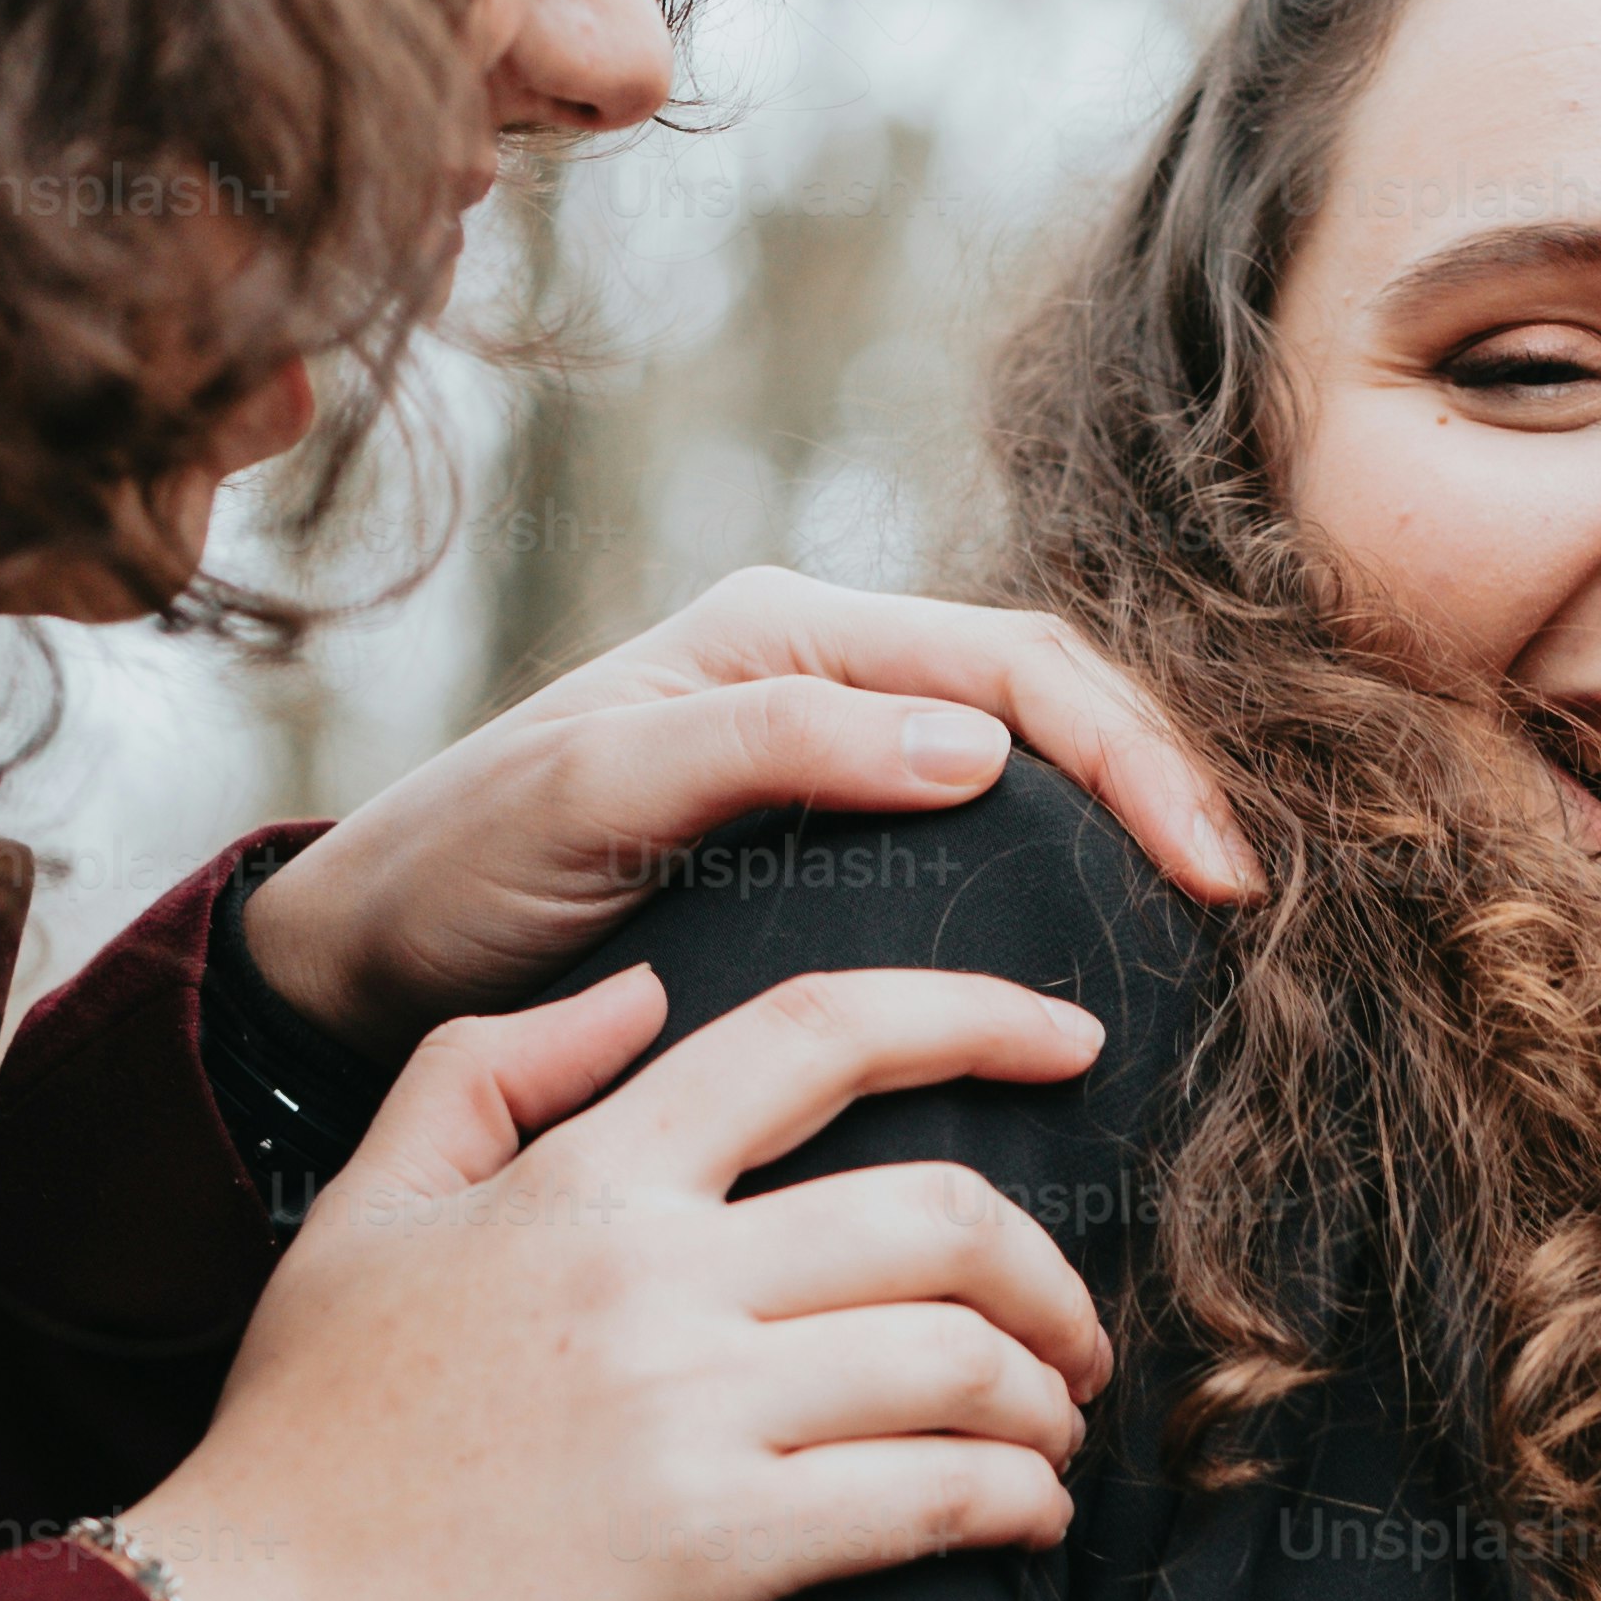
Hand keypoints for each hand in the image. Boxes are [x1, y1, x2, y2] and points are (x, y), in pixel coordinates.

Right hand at [100, 959, 1116, 1600]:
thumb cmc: (305, 1428)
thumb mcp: (367, 1206)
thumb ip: (490, 1069)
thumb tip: (644, 993)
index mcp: (586, 1174)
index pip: (820, 1039)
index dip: (976, 1015)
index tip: (1071, 1039)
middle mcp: (653, 1273)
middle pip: (940, 1214)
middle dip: (1048, 1272)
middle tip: (1071, 1329)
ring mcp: (689, 1410)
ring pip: (960, 1359)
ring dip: (1043, 1397)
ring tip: (1047, 1431)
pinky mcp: (715, 1548)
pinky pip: (931, 1498)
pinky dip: (1013, 1502)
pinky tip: (1024, 1517)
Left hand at [237, 568, 1259, 1071]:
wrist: (363, 964)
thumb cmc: (461, 874)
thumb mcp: (597, 794)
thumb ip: (771, 748)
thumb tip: (978, 748)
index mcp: (779, 635)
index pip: (1011, 662)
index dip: (1128, 754)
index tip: (1205, 871)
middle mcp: (816, 676)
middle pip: (1043, 695)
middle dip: (1158, 778)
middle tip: (1236, 902)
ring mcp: (821, 758)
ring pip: (1023, 762)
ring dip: (1120, 820)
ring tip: (1200, 921)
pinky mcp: (812, 846)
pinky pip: (972, 837)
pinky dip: (1056, 873)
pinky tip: (1095, 950)